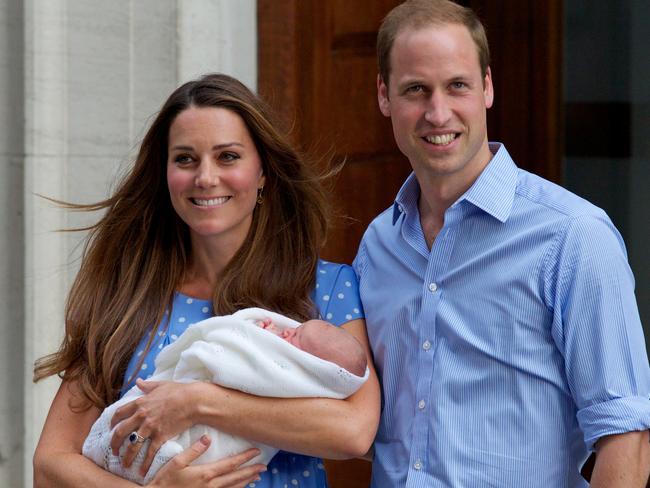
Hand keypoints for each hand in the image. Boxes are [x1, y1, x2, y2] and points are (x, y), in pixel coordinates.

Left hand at [110, 379, 198, 474]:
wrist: (193, 400)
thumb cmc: (179, 391)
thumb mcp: (161, 385)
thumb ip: (148, 385)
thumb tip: (138, 381)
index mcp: (140, 403)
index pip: (119, 414)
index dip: (112, 423)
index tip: (111, 429)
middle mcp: (141, 416)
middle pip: (120, 432)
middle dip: (114, 443)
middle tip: (114, 451)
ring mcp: (150, 427)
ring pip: (132, 445)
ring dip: (127, 457)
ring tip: (124, 465)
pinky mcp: (160, 436)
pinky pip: (149, 452)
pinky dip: (145, 464)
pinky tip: (142, 471)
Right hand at [149, 435, 266, 487]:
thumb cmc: (164, 481)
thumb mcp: (177, 462)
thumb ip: (194, 450)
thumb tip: (208, 437)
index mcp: (206, 474)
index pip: (231, 464)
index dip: (245, 458)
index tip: (256, 452)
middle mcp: (211, 486)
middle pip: (236, 477)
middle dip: (251, 471)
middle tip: (263, 466)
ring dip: (246, 482)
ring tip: (256, 476)